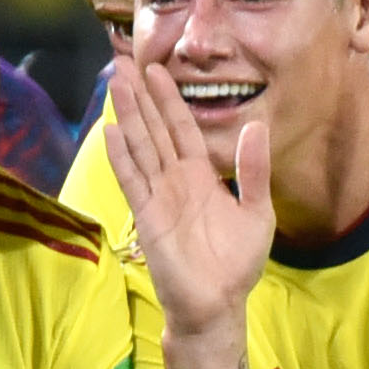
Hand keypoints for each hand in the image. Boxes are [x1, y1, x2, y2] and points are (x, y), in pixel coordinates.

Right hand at [104, 58, 272, 336]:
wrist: (217, 305)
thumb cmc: (236, 263)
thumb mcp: (257, 212)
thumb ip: (254, 171)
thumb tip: (258, 126)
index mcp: (200, 176)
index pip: (181, 128)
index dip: (169, 100)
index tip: (157, 70)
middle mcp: (174, 180)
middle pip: (153, 130)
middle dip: (140, 97)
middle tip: (123, 63)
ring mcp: (158, 196)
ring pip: (140, 147)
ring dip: (128, 116)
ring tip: (115, 84)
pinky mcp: (147, 216)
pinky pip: (133, 180)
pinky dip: (121, 156)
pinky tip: (110, 131)